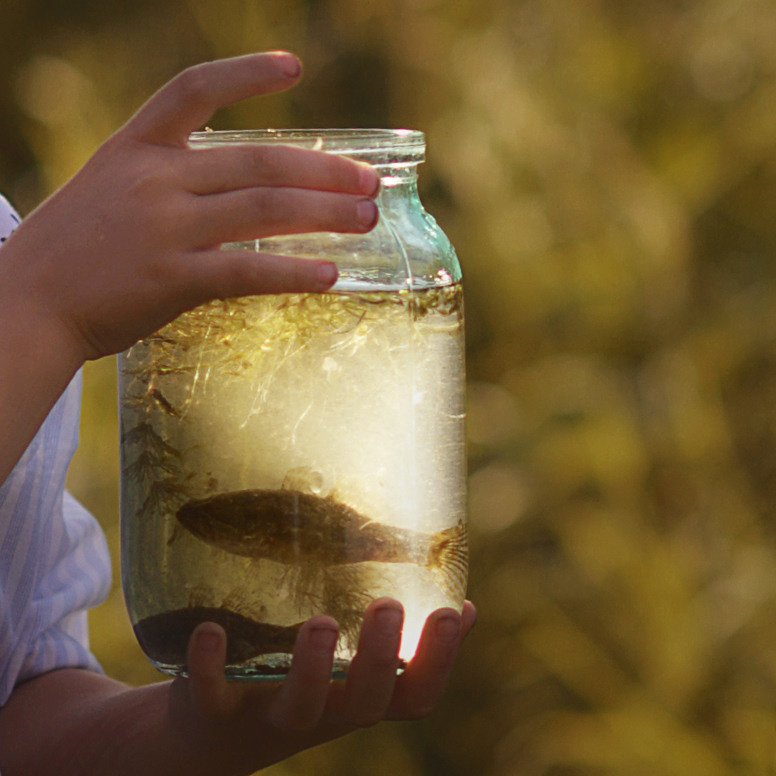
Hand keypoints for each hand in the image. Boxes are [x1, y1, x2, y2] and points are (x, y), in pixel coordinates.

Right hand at [0, 52, 379, 362]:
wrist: (24, 303)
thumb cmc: (72, 250)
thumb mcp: (109, 190)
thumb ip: (167, 180)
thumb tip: (240, 191)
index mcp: (136, 147)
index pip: (194, 89)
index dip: (246, 74)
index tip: (294, 66)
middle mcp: (155, 178)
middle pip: (258, 162)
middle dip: (323, 171)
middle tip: (370, 183)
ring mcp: (165, 228)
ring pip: (264, 210)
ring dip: (325, 214)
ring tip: (368, 220)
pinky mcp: (172, 278)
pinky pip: (248, 269)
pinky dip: (294, 272)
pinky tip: (330, 275)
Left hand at [168, 598, 476, 772]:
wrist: (210, 734)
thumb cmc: (296, 684)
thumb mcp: (350, 668)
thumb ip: (402, 641)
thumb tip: (467, 605)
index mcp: (357, 698)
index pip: (415, 696)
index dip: (438, 661)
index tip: (449, 611)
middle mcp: (322, 712)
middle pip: (362, 705)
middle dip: (379, 660)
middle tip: (387, 606)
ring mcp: (268, 714)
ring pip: (297, 708)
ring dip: (311, 668)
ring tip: (322, 622)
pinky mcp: (214, 709)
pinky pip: (210, 693)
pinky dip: (209, 664)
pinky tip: (211, 628)